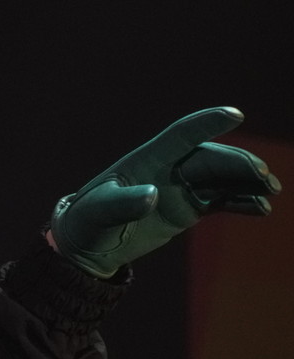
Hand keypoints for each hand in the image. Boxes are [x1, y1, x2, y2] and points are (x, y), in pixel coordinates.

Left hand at [50, 107, 280, 277]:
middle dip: (237, 162)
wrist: (88, 244)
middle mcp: (167, 170)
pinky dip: (241, 202)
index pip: (181, 135)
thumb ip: (124, 203)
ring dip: (246, 181)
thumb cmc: (88, 220)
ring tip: (271, 190)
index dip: (206, 123)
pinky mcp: (187, 209)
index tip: (235, 114)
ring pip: (220, 178)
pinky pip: (220, 201)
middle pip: (209, 158)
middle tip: (263, 175)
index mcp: (145, 160)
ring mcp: (179, 189)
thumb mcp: (100, 211)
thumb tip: (153, 194)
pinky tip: (261, 208)